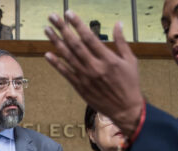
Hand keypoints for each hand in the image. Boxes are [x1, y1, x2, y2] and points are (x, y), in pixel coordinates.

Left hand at [44, 11, 143, 134]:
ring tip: (46, 30)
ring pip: (67, 57)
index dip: (78, 24)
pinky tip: (47, 54)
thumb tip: (118, 23)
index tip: (69, 13)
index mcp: (108, 59)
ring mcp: (85, 77)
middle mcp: (95, 67)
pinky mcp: (80, 87)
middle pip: (75, 44)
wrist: (125, 109)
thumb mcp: (130, 61)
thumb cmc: (130, 84)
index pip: (89, 37)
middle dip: (63, 29)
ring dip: (56, 42)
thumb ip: (121, 42)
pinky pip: (65, 73)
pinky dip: (56, 63)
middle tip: (52, 17)